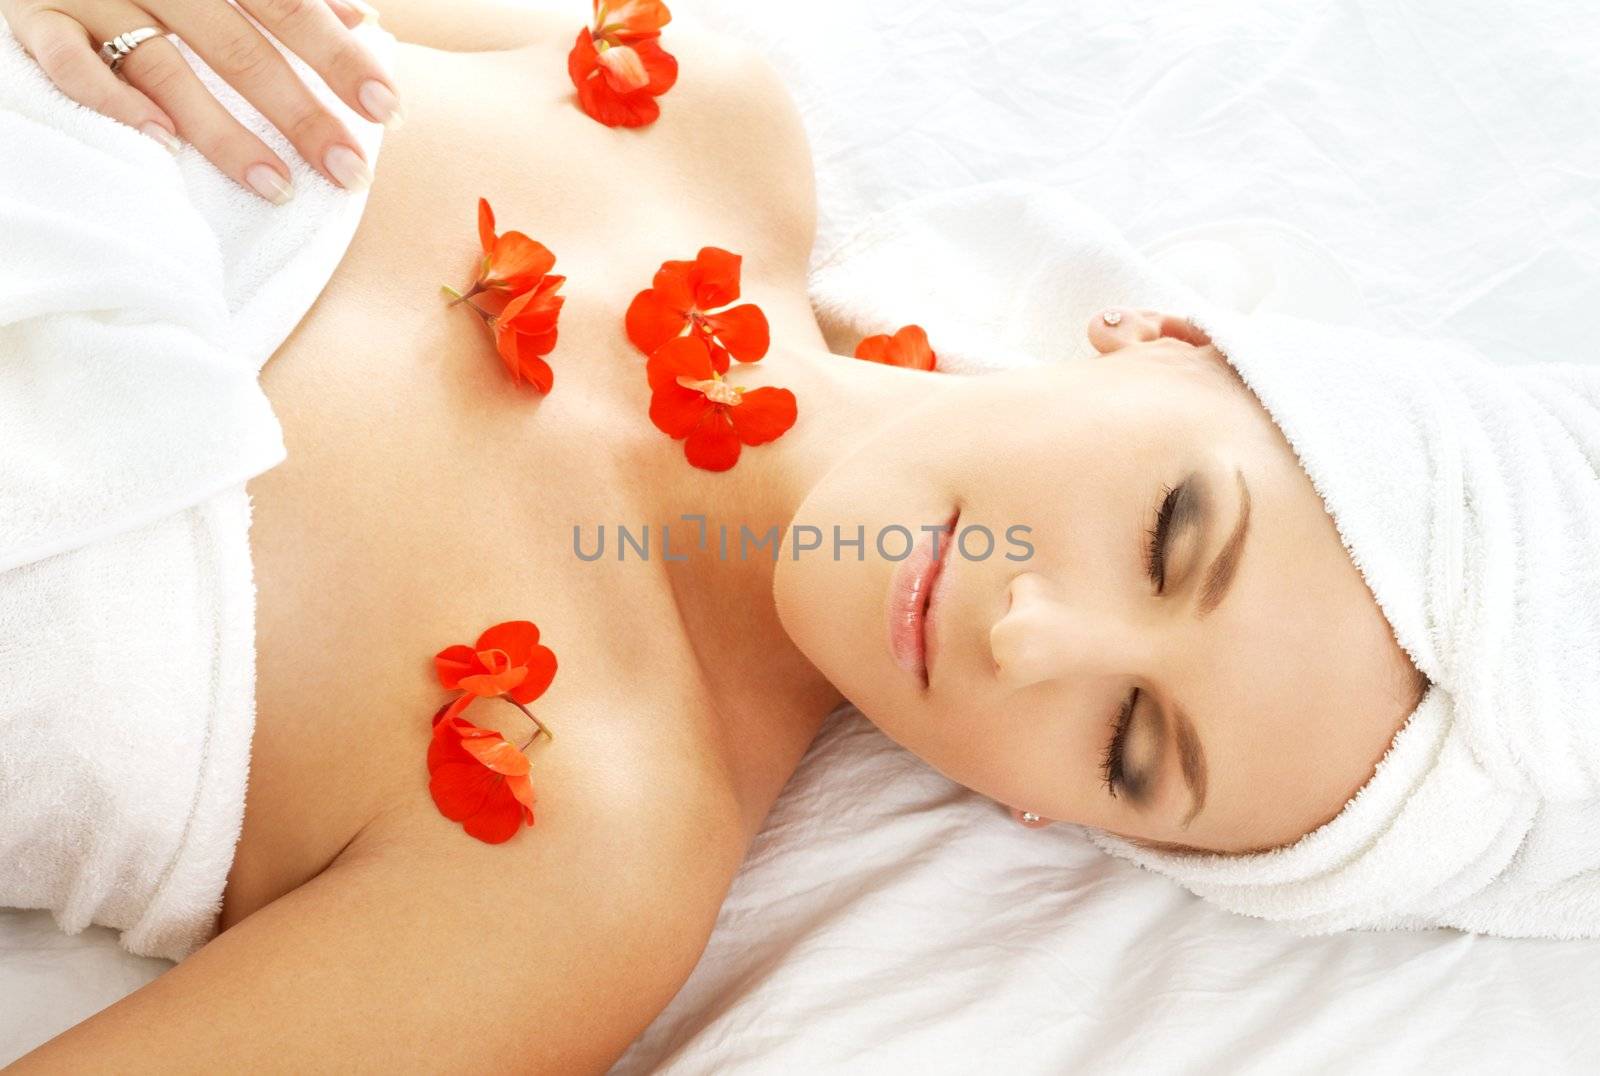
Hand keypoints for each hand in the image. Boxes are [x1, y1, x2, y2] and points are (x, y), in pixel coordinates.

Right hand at [0, 0, 402, 203]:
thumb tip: (364, 20)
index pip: (288, 6)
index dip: (338, 57)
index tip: (386, 108)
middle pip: (239, 48)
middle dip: (300, 113)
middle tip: (349, 171)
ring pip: (165, 66)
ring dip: (224, 132)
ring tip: (278, 186)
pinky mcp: (36, 18)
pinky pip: (70, 62)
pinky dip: (114, 101)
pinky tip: (161, 145)